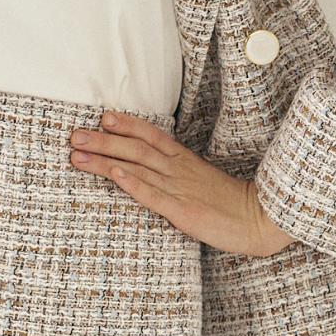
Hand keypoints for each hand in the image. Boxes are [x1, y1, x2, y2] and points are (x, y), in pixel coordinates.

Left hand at [68, 110, 297, 256]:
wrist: (261, 218)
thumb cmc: (230, 204)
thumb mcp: (202, 182)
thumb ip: (179, 175)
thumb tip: (153, 173)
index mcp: (184, 161)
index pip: (152, 135)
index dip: (127, 124)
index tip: (103, 116)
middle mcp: (178, 169)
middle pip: (135, 148)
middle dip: (103, 140)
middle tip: (74, 135)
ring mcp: (179, 188)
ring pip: (137, 167)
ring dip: (105, 159)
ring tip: (78, 154)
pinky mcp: (182, 211)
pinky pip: (154, 195)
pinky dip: (133, 184)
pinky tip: (115, 176)